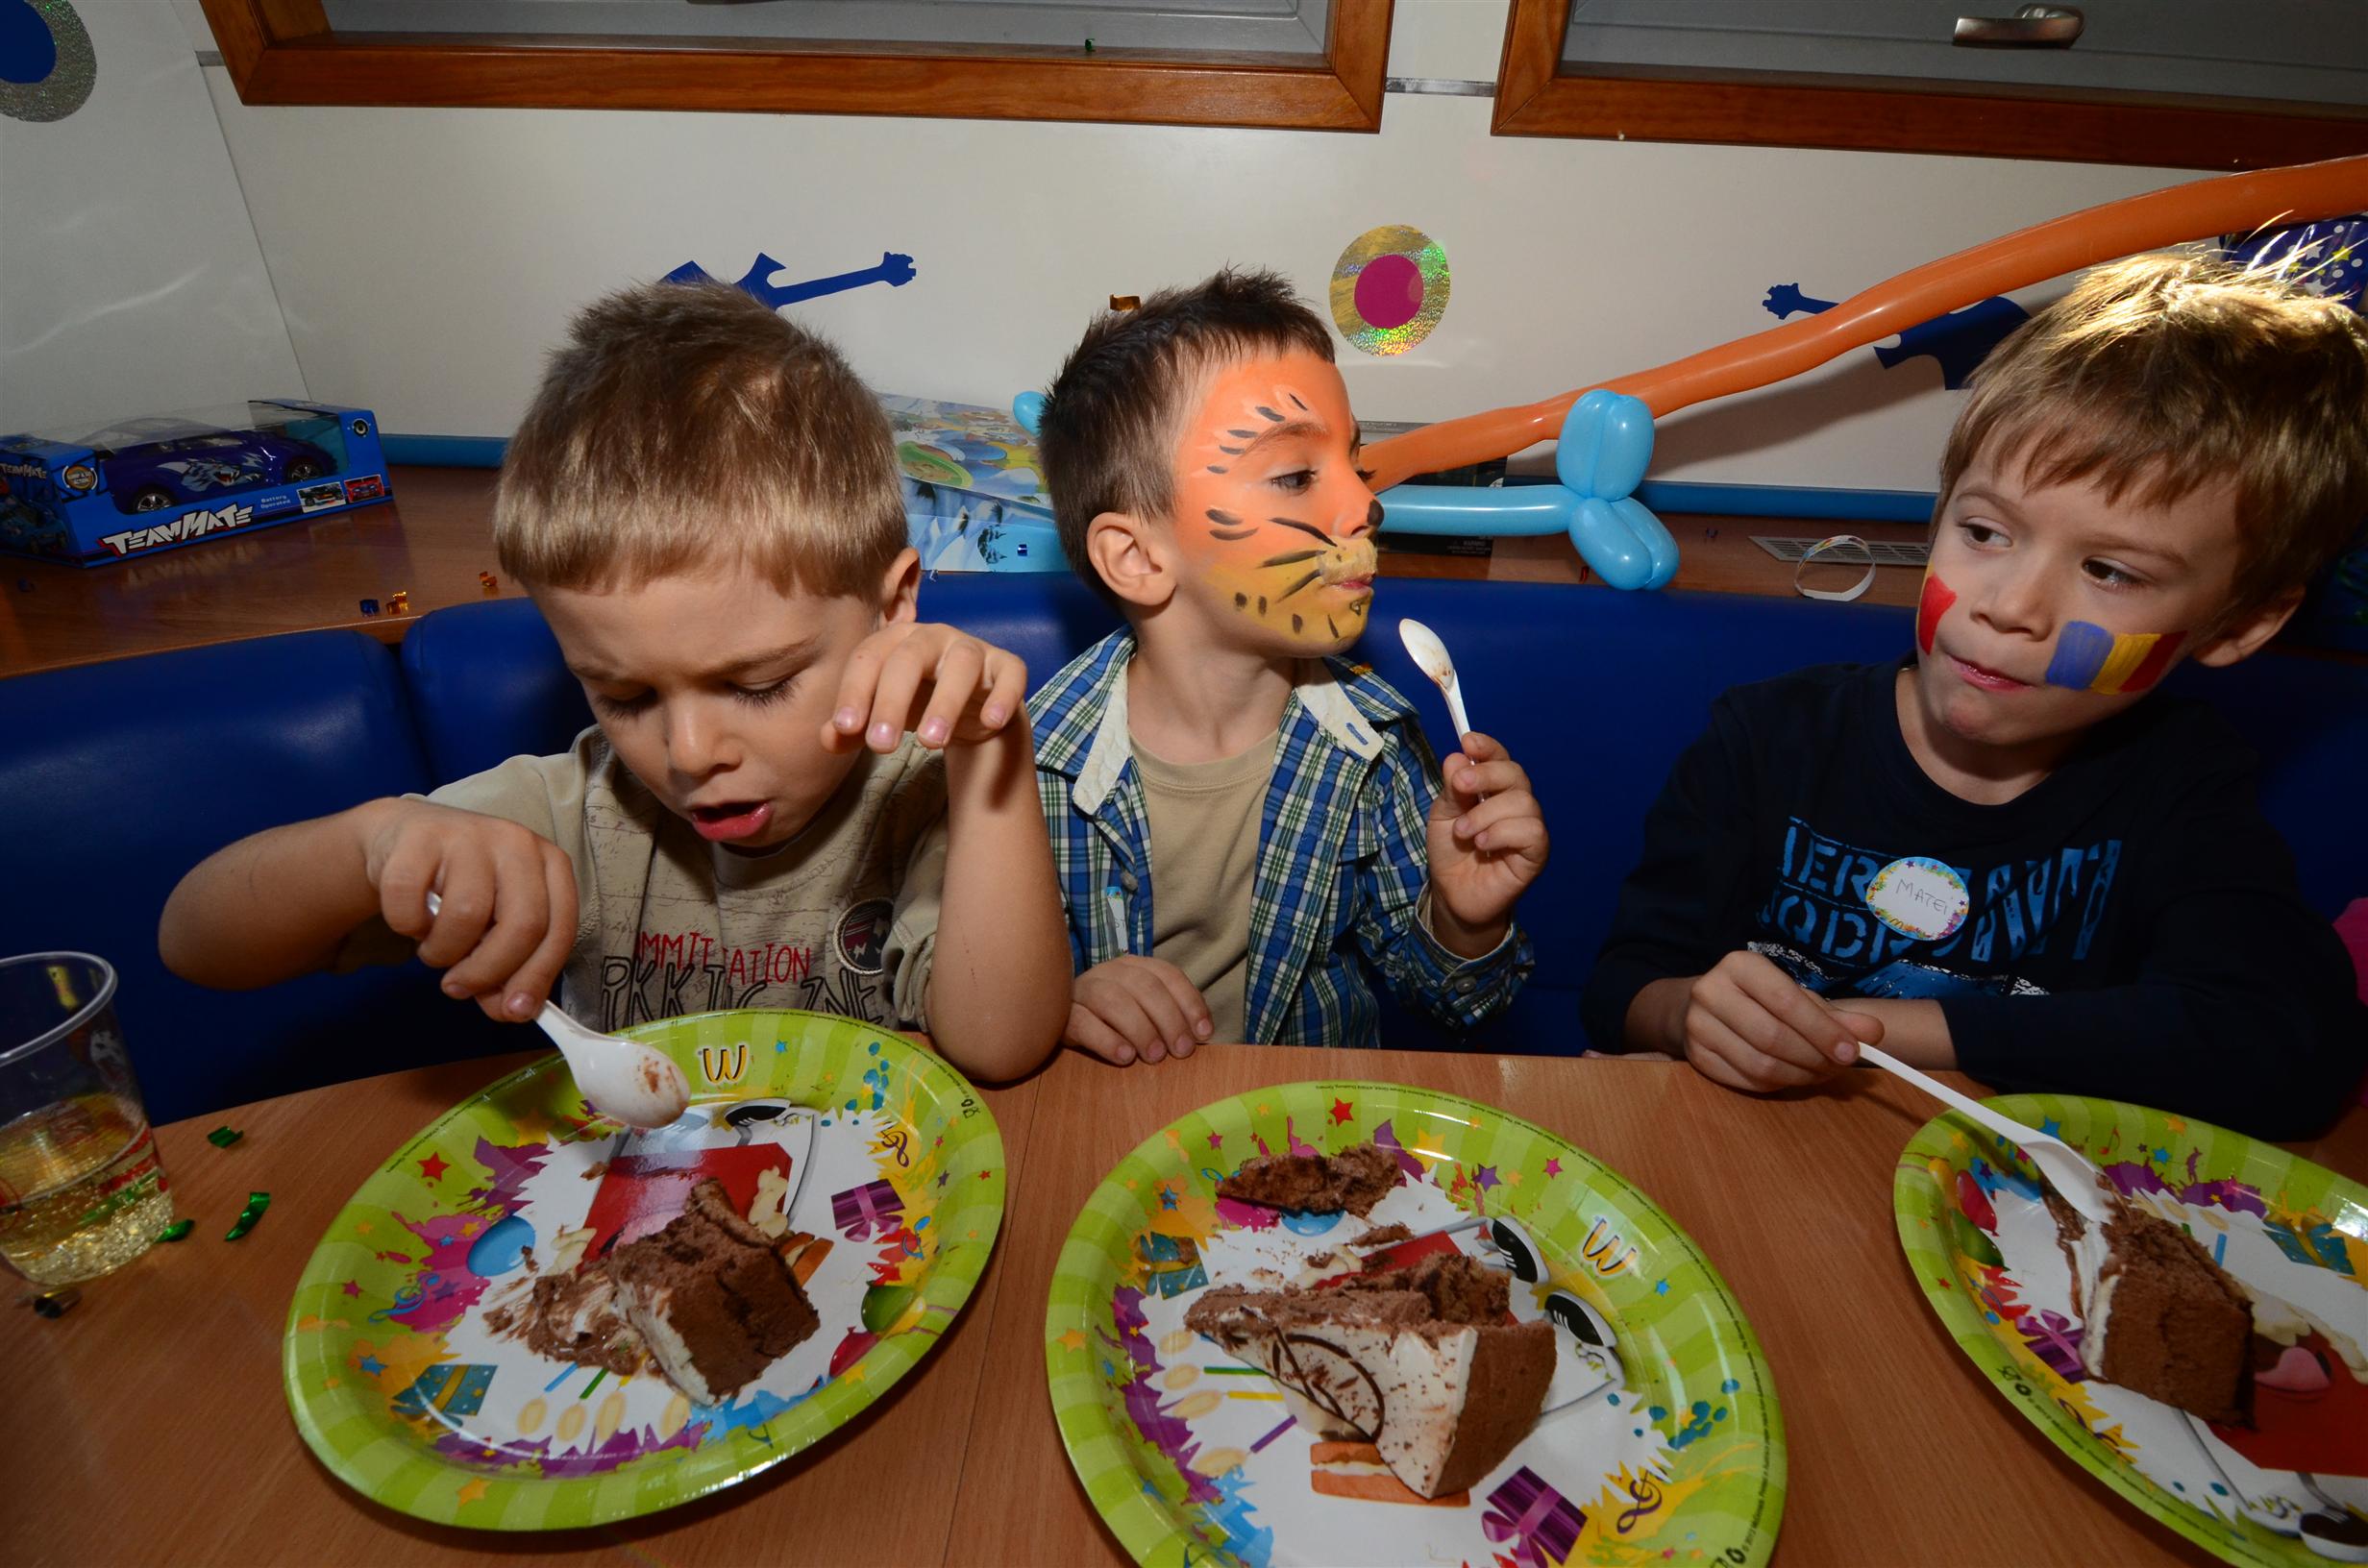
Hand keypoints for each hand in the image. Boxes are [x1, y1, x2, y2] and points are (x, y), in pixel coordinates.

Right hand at [361, 800, 576, 1022]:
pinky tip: (411, 919)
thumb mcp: (495, 925)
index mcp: (550, 866)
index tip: (514, 1011)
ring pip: (466, 916)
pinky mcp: (419, 838)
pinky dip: (406, 926)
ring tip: (434, 947)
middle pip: (522, 925)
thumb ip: (508, 967)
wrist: (404, 838)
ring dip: (442, 952)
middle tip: (458, 988)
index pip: (559, 929)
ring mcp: (469, 835)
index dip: (538, 976)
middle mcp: (518, 843)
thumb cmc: (462, 888)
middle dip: (489, 972)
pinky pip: (411, 905)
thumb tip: (509, 1011)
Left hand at [822, 622, 1026, 754]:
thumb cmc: (918, 703)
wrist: (974, 708)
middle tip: (881, 746)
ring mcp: (973, 649)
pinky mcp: (1007, 666)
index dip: (854, 691)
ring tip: (931, 744)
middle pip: (909, 659)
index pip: (868, 658)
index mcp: (894, 641)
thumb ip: (852, 728)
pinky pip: (1009, 675)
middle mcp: (933, 636)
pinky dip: (1002, 696)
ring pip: (961, 665)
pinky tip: (991, 722)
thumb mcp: (882, 716)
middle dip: (892, 702)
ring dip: (946, 703)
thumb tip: (828, 738)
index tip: (845, 728)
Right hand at [1065, 956, 1212, 1065]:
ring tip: (1154, 1056)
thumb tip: (1201, 1035)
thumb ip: (1168, 1016)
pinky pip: (1084, 1022)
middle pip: (1144, 986)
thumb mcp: (1141, 1011)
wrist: (1054, 1018)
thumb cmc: (1110, 1020)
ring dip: (1141, 1029)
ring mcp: (1083, 990)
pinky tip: (1125, 1057)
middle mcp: (1109, 972)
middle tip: (1181, 1051)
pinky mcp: (1062, 1015)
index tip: (1204, 1034)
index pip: (1168, 975)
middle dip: (1169, 1019)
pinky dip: (1107, 1040)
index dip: (1190, 1002)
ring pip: (1113, 1000)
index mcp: (1133, 966)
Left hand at [1425, 731, 1548, 952]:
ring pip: (1522, 802)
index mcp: (1495, 789)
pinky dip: (1502, 833)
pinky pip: (1531, 830)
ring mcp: (1529, 827)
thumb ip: (1452, 789)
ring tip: (1463, 833)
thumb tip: (1457, 758)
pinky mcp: (1537, 853)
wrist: (1453, 895)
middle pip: (1516, 774)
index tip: (1468, 742)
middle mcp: (1517, 803)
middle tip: (1460, 787)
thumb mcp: (1443, 815)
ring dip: (1485, 814)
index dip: (1488, 747)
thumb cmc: (1452, 853)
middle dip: (1486, 775)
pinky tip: (1483, 845)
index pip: (1501, 759)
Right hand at [1678, 951, 1880, 1091]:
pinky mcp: (1696, 1057)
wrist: (1700, 1007)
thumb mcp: (1796, 996)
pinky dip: (1779, 1085)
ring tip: (1820, 1072)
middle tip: (1838, 1067)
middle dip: (1814, 1058)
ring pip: (1760, 1065)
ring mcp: (1698, 1026)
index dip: (1822, 1030)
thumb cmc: (1759, 999)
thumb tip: (1874, 1034)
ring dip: (1800, 1076)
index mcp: (1740, 966)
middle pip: (1772, 1037)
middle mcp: (1710, 991)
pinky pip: (1747, 1082)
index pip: (1785, 1001)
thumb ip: (1835, 1015)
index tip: (1851, 1052)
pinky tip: (1793, 1076)